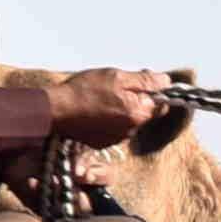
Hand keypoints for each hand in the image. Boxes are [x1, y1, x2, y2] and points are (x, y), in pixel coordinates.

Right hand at [43, 67, 174, 145]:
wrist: (55, 111)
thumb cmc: (84, 91)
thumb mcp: (117, 77)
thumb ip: (145, 81)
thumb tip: (165, 81)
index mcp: (138, 113)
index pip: (161, 104)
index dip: (153, 91)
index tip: (140, 82)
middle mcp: (131, 131)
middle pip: (143, 112)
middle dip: (135, 100)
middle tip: (114, 87)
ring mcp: (116, 139)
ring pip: (128, 121)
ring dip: (120, 110)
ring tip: (100, 98)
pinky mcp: (102, 144)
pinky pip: (113, 129)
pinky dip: (107, 120)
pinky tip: (93, 110)